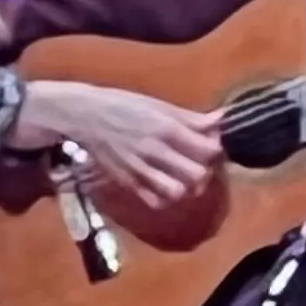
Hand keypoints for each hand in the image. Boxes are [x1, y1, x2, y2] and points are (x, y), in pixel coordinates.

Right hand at [8, 79, 223, 209]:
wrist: (83, 116)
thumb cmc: (122, 105)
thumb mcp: (158, 105)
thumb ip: (191, 117)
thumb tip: (222, 119)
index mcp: (166, 128)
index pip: (208, 149)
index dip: (216, 149)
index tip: (210, 145)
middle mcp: (155, 151)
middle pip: (197, 175)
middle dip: (205, 171)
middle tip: (199, 163)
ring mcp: (140, 169)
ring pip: (177, 192)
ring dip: (186, 187)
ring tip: (183, 177)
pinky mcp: (127, 181)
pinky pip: (155, 200)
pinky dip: (165, 197)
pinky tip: (165, 184)